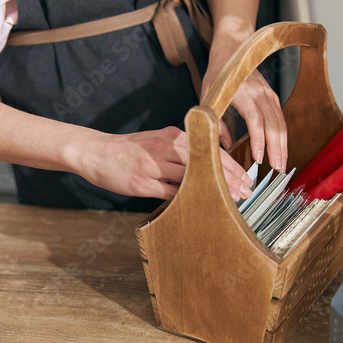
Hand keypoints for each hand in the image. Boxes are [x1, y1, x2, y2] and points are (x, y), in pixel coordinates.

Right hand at [76, 127, 253, 201]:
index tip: (245, 176)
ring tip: (230, 201)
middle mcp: (164, 147)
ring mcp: (152, 165)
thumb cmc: (128, 150)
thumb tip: (205, 165)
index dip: (230, 164)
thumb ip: (179, 151)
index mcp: (171, 136)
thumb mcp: (156, 140)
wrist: (95, 152)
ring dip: (213, 190)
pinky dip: (187, 199)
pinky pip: (170, 193)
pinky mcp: (141, 183)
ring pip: (191, 178)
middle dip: (229, 178)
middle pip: (205, 163)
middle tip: (246, 191)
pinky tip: (201, 206)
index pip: (208, 148)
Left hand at [205, 68, 288, 173]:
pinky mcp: (272, 95)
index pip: (254, 119)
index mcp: (241, 92)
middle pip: (273, 123)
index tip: (259, 158)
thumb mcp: (208, 98)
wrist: (231, 48)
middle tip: (277, 169)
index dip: (258, 140)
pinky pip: (280, 117)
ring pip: (280, 121)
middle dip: (277, 147)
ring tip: (282, 164)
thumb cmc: (217, 74)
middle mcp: (258, 91)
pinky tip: (282, 148)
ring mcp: (267, 92)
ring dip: (283, 144)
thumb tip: (225, 146)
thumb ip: (215, 122)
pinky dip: (282, 134)